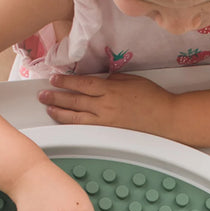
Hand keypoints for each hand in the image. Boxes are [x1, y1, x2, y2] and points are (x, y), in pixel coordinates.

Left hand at [38, 73, 174, 134]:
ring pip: (77, 117)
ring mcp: (107, 121)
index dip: (65, 81)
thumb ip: (112, 79)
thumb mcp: (131, 80)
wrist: (166, 118)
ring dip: (60, 112)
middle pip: (75, 100)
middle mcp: (106, 106)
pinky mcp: (110, 132)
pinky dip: (74, 124)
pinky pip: (87, 128)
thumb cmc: (153, 98)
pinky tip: (66, 122)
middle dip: (56, 96)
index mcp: (111, 89)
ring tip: (48, 108)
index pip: (82, 83)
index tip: (54, 78)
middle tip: (43, 94)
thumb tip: (99, 80)